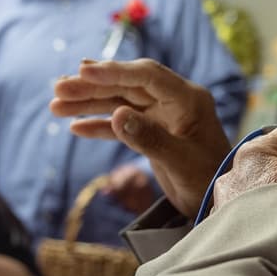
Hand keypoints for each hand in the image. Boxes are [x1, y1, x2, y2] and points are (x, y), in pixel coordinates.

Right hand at [52, 59, 232, 215]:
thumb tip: (117, 114)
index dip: (114, 71)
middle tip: (58, 89)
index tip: (82, 71)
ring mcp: (163, 117)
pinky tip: (75, 127)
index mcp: (188, 99)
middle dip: (92, 86)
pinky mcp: (154, 134)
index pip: (147, 76)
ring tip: (55, 105)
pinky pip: (122, 125)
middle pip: (127, 86)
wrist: (221, 205)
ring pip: (120, 103)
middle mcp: (174, 102)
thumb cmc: (210, 182)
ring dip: (88, 104)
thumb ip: (150, 138)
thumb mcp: (180, 162)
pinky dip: (99, 126)